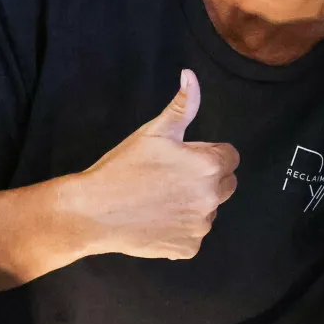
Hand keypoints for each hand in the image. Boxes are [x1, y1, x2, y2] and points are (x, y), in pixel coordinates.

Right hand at [66, 69, 238, 259]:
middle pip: (225, 183)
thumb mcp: (154, 132)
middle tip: (172, 177)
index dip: (208, 154)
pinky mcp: (189, 248)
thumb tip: (191, 75)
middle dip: (207, 178)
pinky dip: (181, 228)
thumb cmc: (123, 168)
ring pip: (208, 209)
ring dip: (194, 203)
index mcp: (210, 166)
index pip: (230, 157)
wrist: (93, 212)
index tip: (184, 158)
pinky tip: (157, 219)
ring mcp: (201, 226)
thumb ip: (182, 105)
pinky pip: (194, 234)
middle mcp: (212, 198)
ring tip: (161, 198)